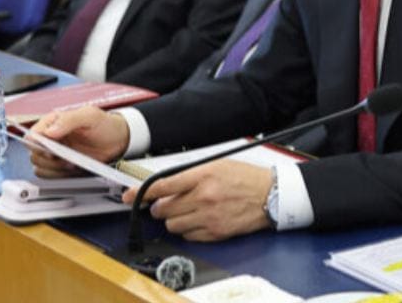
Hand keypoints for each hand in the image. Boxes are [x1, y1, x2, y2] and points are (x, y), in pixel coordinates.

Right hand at [28, 107, 129, 177]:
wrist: (118, 140)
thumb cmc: (105, 125)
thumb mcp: (90, 116)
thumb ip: (69, 120)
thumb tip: (49, 131)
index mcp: (52, 123)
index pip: (31, 135)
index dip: (38, 145)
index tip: (53, 150)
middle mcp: (50, 138)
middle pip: (33, 153)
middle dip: (49, 159)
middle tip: (65, 157)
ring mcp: (54, 152)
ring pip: (38, 165)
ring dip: (54, 168)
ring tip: (71, 162)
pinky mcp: (59, 165)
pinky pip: (48, 175)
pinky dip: (58, 175)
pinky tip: (71, 168)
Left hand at [123, 159, 272, 241]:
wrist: (271, 196)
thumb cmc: (247, 178)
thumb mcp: (218, 165)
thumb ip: (191, 174)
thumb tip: (166, 185)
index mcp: (203, 176)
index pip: (162, 186)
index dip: (141, 192)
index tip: (129, 196)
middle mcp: (204, 197)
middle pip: (163, 209)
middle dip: (160, 207)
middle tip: (166, 204)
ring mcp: (209, 217)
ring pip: (172, 225)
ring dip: (173, 220)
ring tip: (185, 212)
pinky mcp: (215, 233)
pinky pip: (188, 236)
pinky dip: (188, 230)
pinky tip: (197, 221)